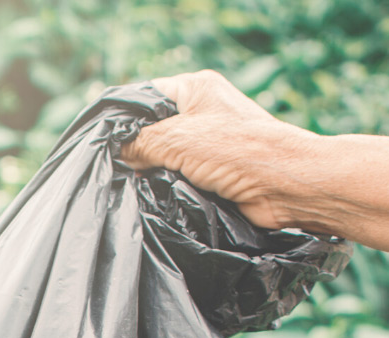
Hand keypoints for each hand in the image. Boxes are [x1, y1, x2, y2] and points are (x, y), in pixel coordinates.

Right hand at [122, 70, 319, 230]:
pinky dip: (171, 188)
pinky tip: (157, 198)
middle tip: (117, 171)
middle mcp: (203, 112)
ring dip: (154, 173)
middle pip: (154, 130)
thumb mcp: (176, 140)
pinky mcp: (217, 173)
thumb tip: (117, 155)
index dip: (123, 120)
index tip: (104, 144)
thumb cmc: (236, 151)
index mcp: (194, 88)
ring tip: (135, 186)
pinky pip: (182, 178)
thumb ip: (140, 144)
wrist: (284, 186)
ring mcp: (211, 143)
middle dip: (137, 151)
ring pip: (167, 158)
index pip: (145, 97)